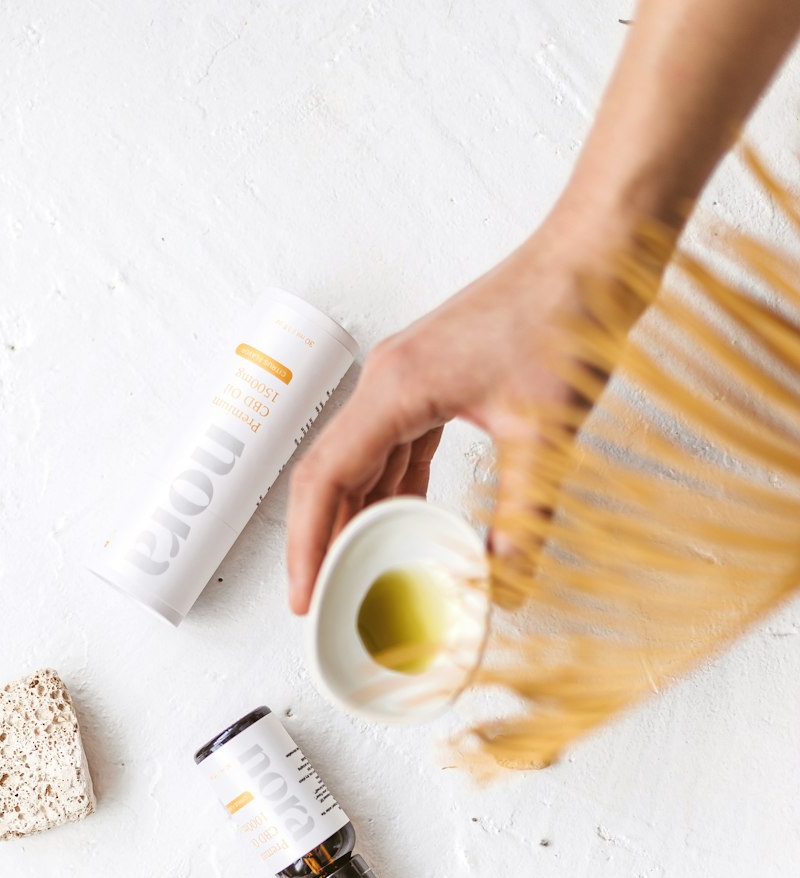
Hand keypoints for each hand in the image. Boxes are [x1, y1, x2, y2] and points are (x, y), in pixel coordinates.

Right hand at [286, 212, 646, 614]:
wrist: (596, 252)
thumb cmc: (568, 316)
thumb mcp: (546, 434)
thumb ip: (523, 517)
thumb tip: (508, 585)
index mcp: (395, 389)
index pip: (324, 478)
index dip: (307, 544)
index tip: (304, 596)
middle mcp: (387, 381)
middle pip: (329, 474)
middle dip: (322, 541)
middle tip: (325, 600)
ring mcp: (406, 381)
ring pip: (360, 464)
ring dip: (358, 519)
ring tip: (360, 574)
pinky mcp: (432, 383)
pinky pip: (395, 449)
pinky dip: (395, 493)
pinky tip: (407, 527)